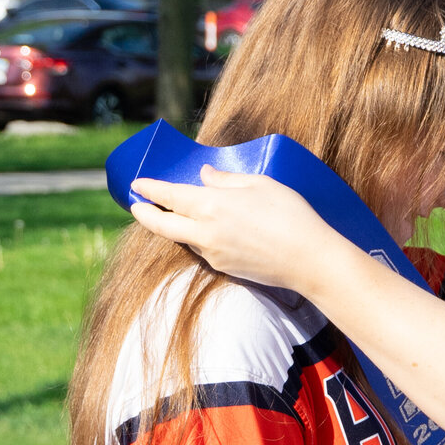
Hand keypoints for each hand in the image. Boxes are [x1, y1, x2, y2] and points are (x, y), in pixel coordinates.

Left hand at [130, 167, 327, 288]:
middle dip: (145, 214)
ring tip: (170, 215)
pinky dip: (195, 238)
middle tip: (136, 205)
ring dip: (172, 226)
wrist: (309, 260)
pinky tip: (204, 231)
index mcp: (212, 205)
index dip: (150, 190)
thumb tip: (205, 175)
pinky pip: (202, 249)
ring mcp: (213, 253)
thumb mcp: (261, 183)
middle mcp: (206, 232)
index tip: (137, 185)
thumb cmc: (291, 215)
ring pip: (182, 238)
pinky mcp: (224, 268)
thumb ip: (227, 179)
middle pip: (162, 225)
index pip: (170, 196)